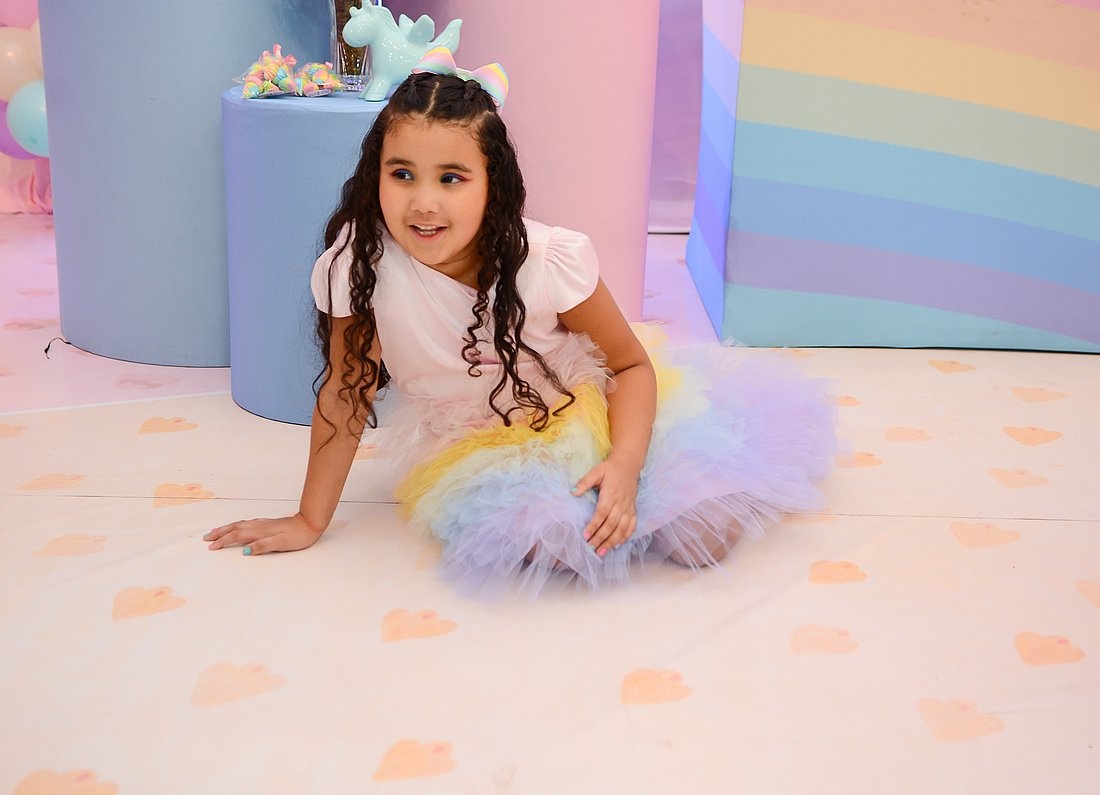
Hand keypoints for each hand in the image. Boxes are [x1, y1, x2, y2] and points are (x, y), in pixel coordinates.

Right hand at [204, 513, 322, 555]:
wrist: (310, 524)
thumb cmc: (297, 536)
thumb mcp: (281, 544)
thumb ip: (262, 546)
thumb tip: (245, 551)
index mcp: (259, 532)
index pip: (236, 536)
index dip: (223, 542)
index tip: (211, 547)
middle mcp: (259, 526)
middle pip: (234, 528)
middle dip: (219, 533)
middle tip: (206, 537)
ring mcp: (263, 524)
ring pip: (239, 524)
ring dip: (226, 528)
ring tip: (215, 531)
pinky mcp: (268, 523)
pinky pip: (246, 523)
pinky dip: (237, 525)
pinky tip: (238, 526)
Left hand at [573, 457, 639, 555]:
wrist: (628, 465)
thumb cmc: (610, 469)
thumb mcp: (596, 471)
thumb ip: (585, 482)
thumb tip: (572, 492)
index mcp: (610, 495)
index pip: (602, 513)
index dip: (594, 525)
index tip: (585, 536)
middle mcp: (621, 503)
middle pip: (612, 524)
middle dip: (602, 538)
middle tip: (592, 548)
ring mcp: (628, 507)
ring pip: (622, 528)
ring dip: (613, 541)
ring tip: (602, 552)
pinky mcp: (633, 510)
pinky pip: (632, 526)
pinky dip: (626, 536)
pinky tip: (618, 544)